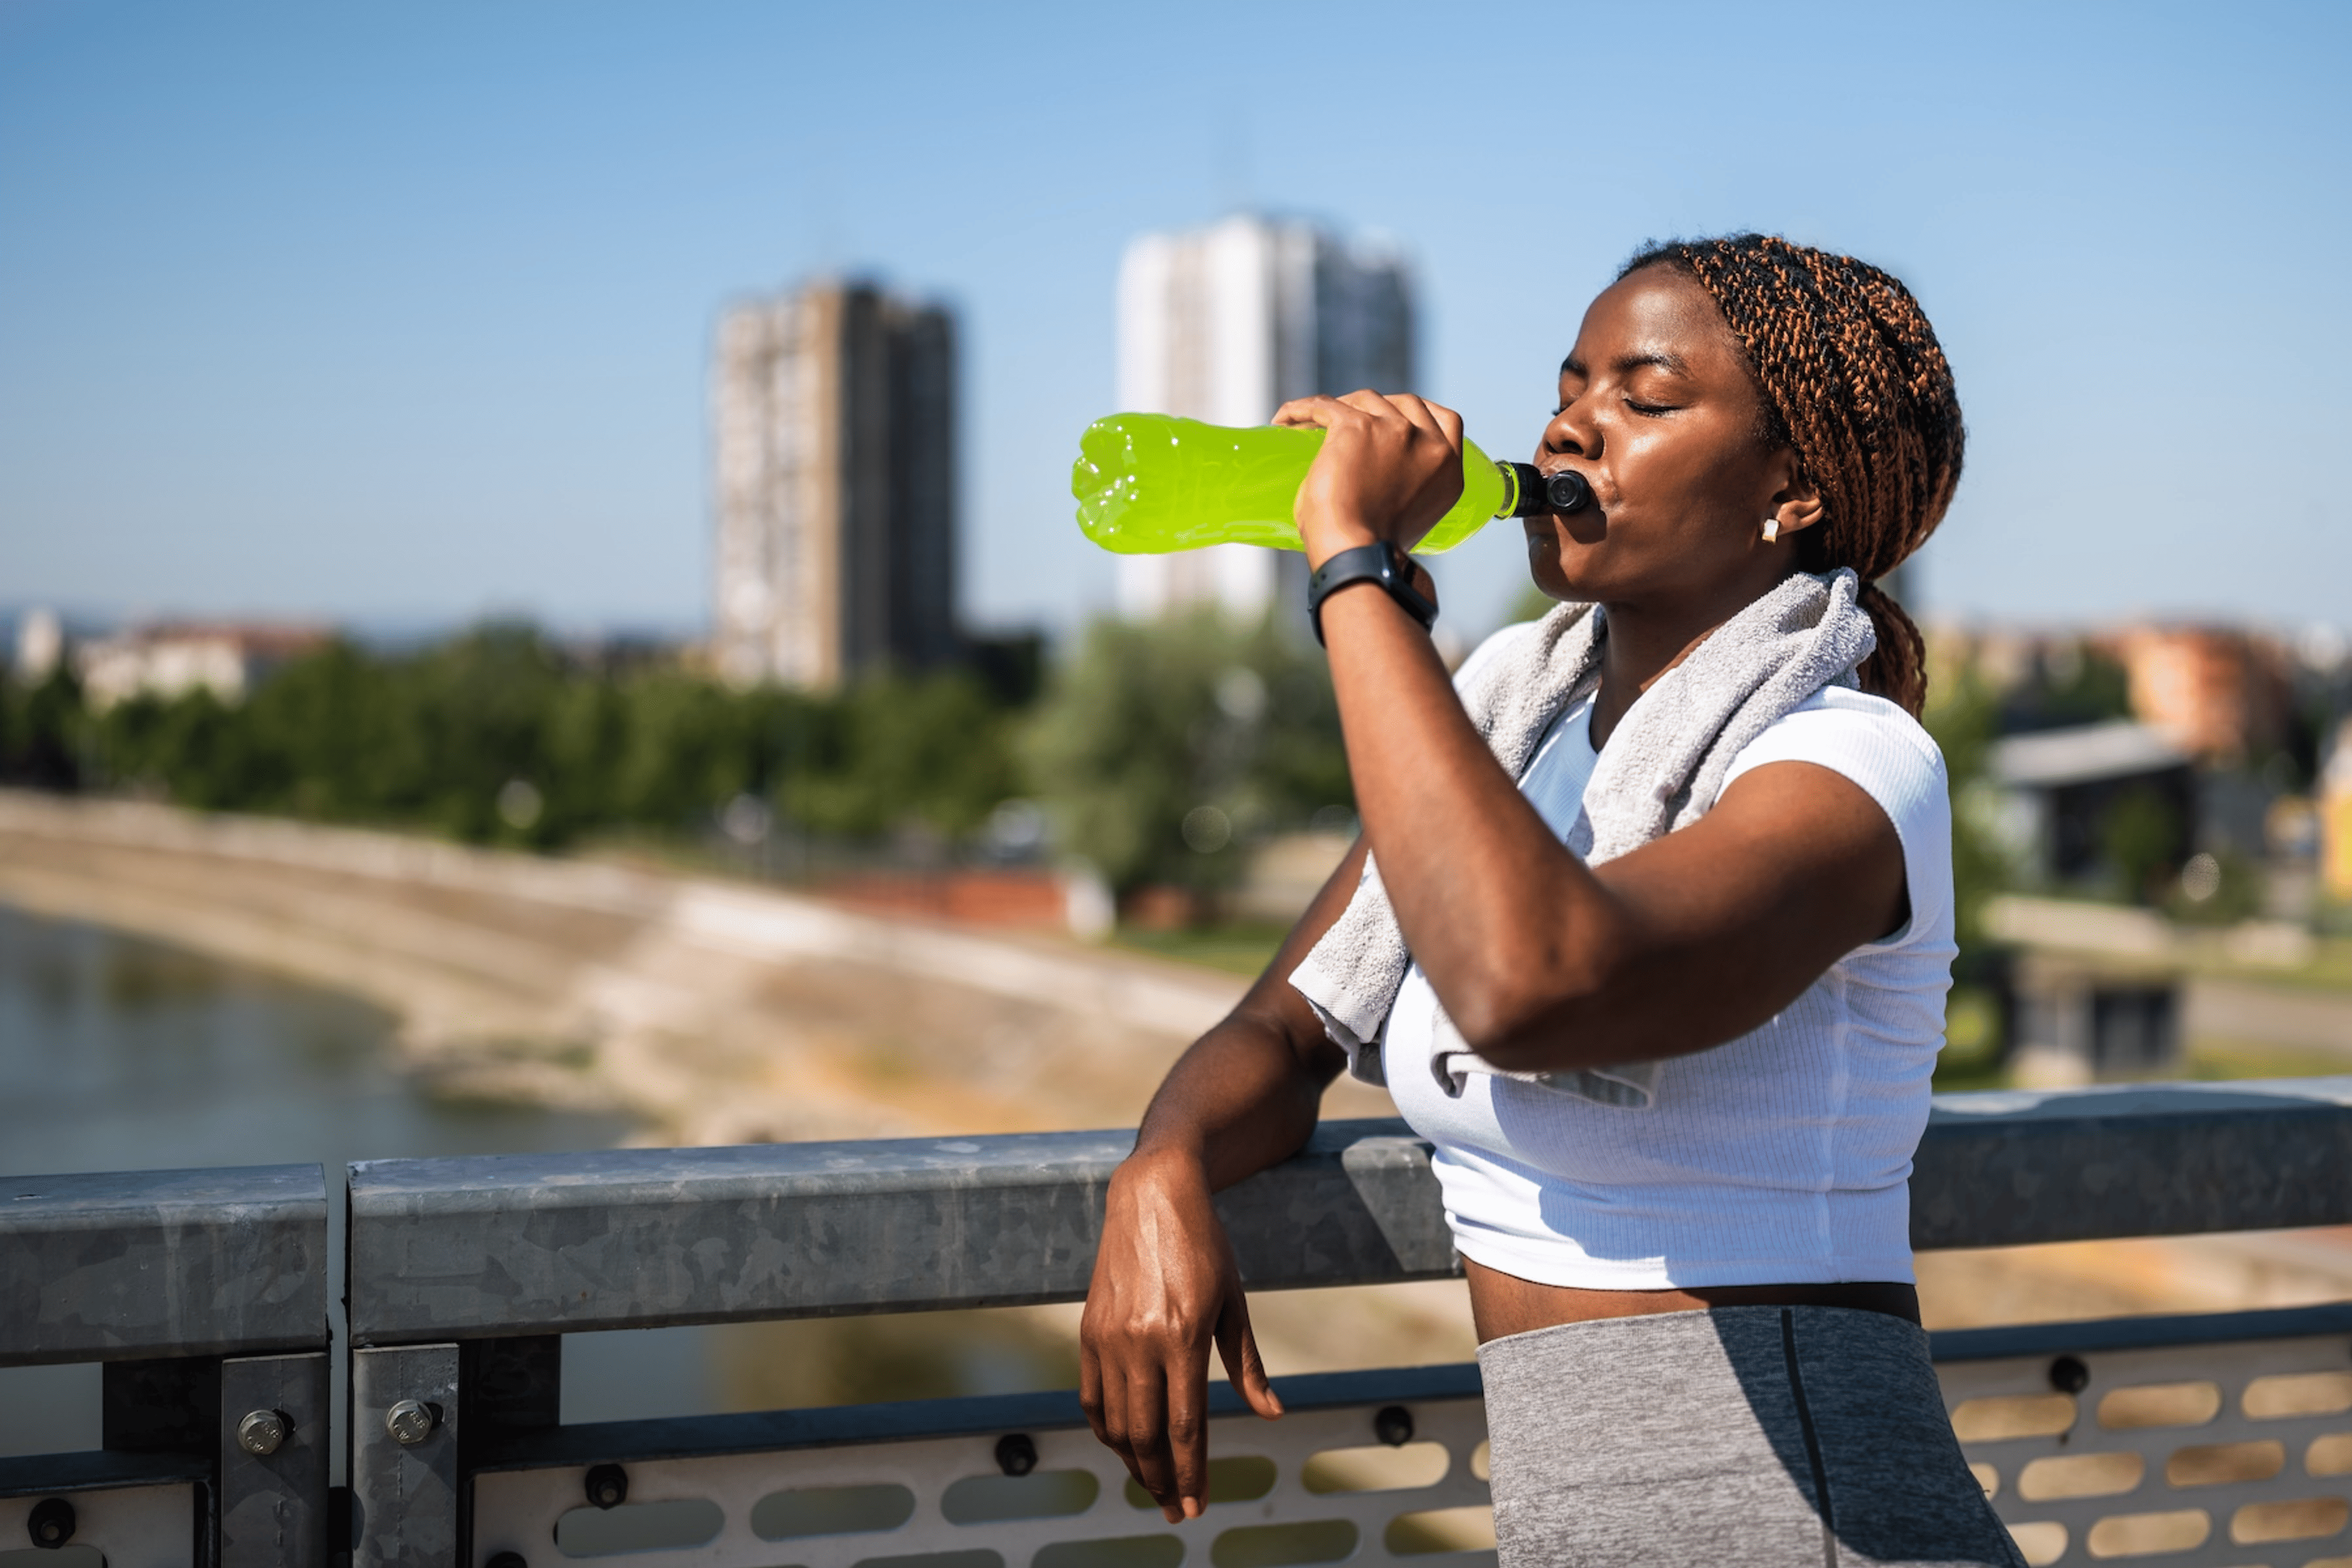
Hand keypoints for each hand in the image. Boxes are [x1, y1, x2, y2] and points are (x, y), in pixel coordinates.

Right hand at [1080, 1149, 1282, 1521]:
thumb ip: (1247, 1363)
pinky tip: (1122, 1443)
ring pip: (1113, 1421)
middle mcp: (1140, 1341)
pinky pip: (1090, 1395)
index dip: (1191, 1471)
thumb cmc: (1204, 1245)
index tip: (1197, 1506)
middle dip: (1161, 1479)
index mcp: (1184, 1335)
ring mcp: (1108, 1337)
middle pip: (1145, 1434)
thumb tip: (1272, 1413)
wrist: (1151, 1194)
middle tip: (1175, 1508)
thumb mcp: (1234, 1300)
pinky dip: (1105, 1428)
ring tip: (1152, 1483)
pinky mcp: (1088, 1329)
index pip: (1184, 1425)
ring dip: (1132, 1461)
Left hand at [1273, 390, 1466, 566]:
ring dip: (1341, 406)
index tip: (1395, 416)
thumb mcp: (1409, 515)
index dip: (1420, 414)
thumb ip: (1405, 487)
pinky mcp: (1357, 427)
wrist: (1356, 553)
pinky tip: (1283, 418)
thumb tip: (1370, 476)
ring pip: (1364, 400)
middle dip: (1378, 407)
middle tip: (1347, 421)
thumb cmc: (1371, 547)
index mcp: (1448, 468)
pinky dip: (1300, 410)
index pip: (1446, 420)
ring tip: (1310, 424)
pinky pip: (1324, 406)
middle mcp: (1428, 444)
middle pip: (1405, 402)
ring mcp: (1394, 431)